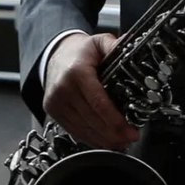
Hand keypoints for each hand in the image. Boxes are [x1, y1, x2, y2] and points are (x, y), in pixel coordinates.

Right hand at [43, 33, 138, 149]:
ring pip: (84, 129)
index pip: (98, 103)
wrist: (55, 55)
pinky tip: (105, 140)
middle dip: (114, 134)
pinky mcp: (52, 111)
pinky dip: (91, 139)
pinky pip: (74, 131)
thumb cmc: (80, 52)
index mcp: (76, 72)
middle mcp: (63, 89)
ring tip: (122, 141)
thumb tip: (131, 47)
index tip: (131, 130)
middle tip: (131, 137)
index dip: (116, 121)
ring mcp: (55, 102)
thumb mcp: (98, 42)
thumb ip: (114, 45)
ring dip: (104, 140)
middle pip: (92, 120)